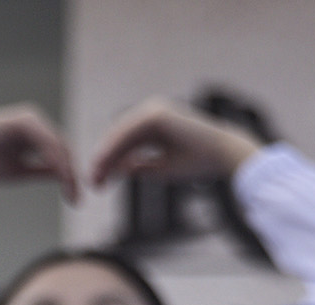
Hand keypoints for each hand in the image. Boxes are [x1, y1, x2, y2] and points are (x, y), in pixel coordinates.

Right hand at [0, 104, 78, 198]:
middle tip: (76, 200)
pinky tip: (60, 177)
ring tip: (70, 191)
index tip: (73, 200)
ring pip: (58, 146)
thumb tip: (65, 177)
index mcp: (32, 134)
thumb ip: (41, 171)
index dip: (68, 177)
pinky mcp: (26, 119)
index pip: (58, 155)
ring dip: (67, 170)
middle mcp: (35, 123)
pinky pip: (47, 141)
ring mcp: (31, 118)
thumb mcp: (18, 171)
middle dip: (71, 175)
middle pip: (63, 150)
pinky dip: (55, 160)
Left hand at [86, 97, 263, 186]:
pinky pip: (129, 130)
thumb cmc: (197, 162)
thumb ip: (137, 167)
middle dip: (103, 162)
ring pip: (120, 135)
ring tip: (95, 176)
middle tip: (92, 184)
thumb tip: (116, 170)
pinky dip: (115, 146)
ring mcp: (154, 110)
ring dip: (106, 156)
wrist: (222, 154)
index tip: (98, 184)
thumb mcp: (159, 167)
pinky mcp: (157, 112)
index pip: (123, 145)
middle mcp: (153, 114)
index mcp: (154, 125)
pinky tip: (104, 162)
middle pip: (119, 139)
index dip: (109, 164)